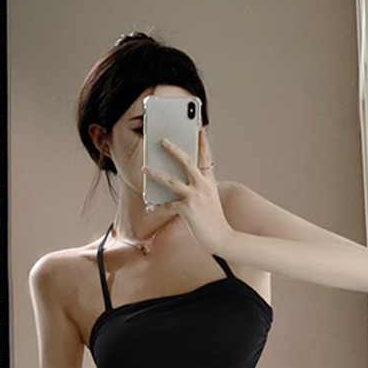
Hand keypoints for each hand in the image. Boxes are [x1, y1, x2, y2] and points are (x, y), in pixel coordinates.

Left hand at [141, 128, 233, 254]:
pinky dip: (156, 207)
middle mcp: (203, 186)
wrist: (223, 239)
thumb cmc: (215, 222)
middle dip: (174, 149)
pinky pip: (167, 205)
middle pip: (187, 161)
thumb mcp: (211, 201)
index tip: (200, 129)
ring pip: (171, 180)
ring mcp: (195, 196)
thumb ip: (200, 190)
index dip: (203, 143)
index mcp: (210, 183)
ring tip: (144, 167)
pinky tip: (149, 208)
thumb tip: (181, 185)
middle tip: (163, 140)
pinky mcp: (188, 209)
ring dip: (155, 173)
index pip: (207, 158)